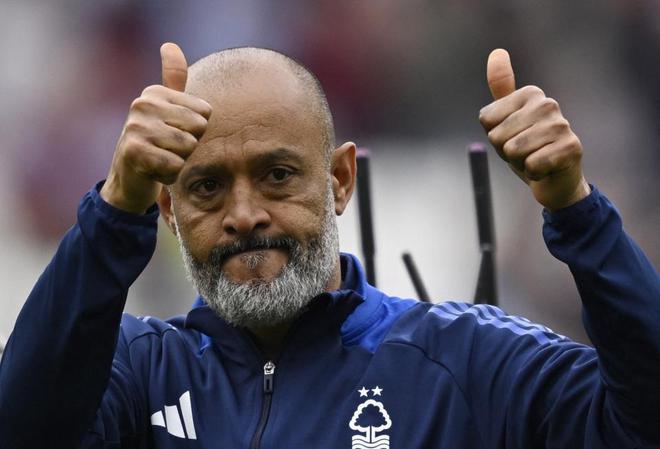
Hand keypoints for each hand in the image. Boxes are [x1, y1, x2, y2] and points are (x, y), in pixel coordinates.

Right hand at [100, 43, 211, 213]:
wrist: (128, 180)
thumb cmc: (155, 144)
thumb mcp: (166, 110)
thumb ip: (173, 80)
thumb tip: (170, 44)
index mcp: (155, 92)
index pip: (205, 112)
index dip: (195, 130)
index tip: (172, 133)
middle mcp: (142, 104)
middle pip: (199, 128)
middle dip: (189, 146)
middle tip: (167, 149)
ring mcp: (135, 127)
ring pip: (188, 147)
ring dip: (179, 160)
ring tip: (160, 158)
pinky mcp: (134, 152)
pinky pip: (175, 165)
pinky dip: (170, 174)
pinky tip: (154, 171)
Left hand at [479, 49, 589, 210]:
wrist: (556, 179)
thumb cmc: (527, 147)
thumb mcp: (507, 118)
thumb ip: (501, 86)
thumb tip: (497, 52)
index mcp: (530, 93)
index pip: (486, 120)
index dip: (494, 136)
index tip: (512, 137)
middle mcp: (548, 103)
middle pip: (497, 136)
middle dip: (505, 152)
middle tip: (524, 152)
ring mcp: (562, 124)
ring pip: (513, 151)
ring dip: (520, 163)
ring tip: (535, 158)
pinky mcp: (571, 147)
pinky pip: (531, 165)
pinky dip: (534, 173)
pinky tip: (546, 169)